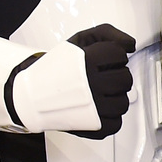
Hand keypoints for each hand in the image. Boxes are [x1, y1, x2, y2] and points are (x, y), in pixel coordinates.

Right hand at [67, 24, 135, 138]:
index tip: (104, 59)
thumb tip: (130, 45)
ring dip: (114, 96)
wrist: (32, 94)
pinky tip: (96, 108)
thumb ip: (108, 34)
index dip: (114, 55)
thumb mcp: (80, 40)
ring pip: (123, 102)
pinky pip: (117, 123)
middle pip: (126, 79)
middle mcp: (90, 85)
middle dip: (117, 75)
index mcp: (86, 61)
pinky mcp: (94, 127)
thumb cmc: (58, 68)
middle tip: (102, 76)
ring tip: (98, 92)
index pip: (119, 54)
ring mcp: (93, 108)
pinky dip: (109, 117)